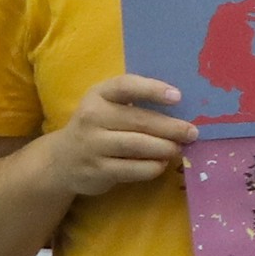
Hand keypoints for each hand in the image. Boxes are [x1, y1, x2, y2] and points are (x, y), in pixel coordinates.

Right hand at [49, 75, 195, 199]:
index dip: (152, 89)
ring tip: (179, 148)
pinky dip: (153, 167)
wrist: (62, 159)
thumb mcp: (108, 106)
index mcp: (98, 95)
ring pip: (138, 145)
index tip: (178, 96)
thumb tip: (184, 108)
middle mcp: (92, 117)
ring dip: (165, 147)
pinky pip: (133, 168)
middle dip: (171, 127)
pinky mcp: (97, 170)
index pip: (125, 86)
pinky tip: (161, 164)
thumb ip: (136, 102)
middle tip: (192, 132)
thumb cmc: (99, 126)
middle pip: (139, 120)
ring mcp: (92, 145)